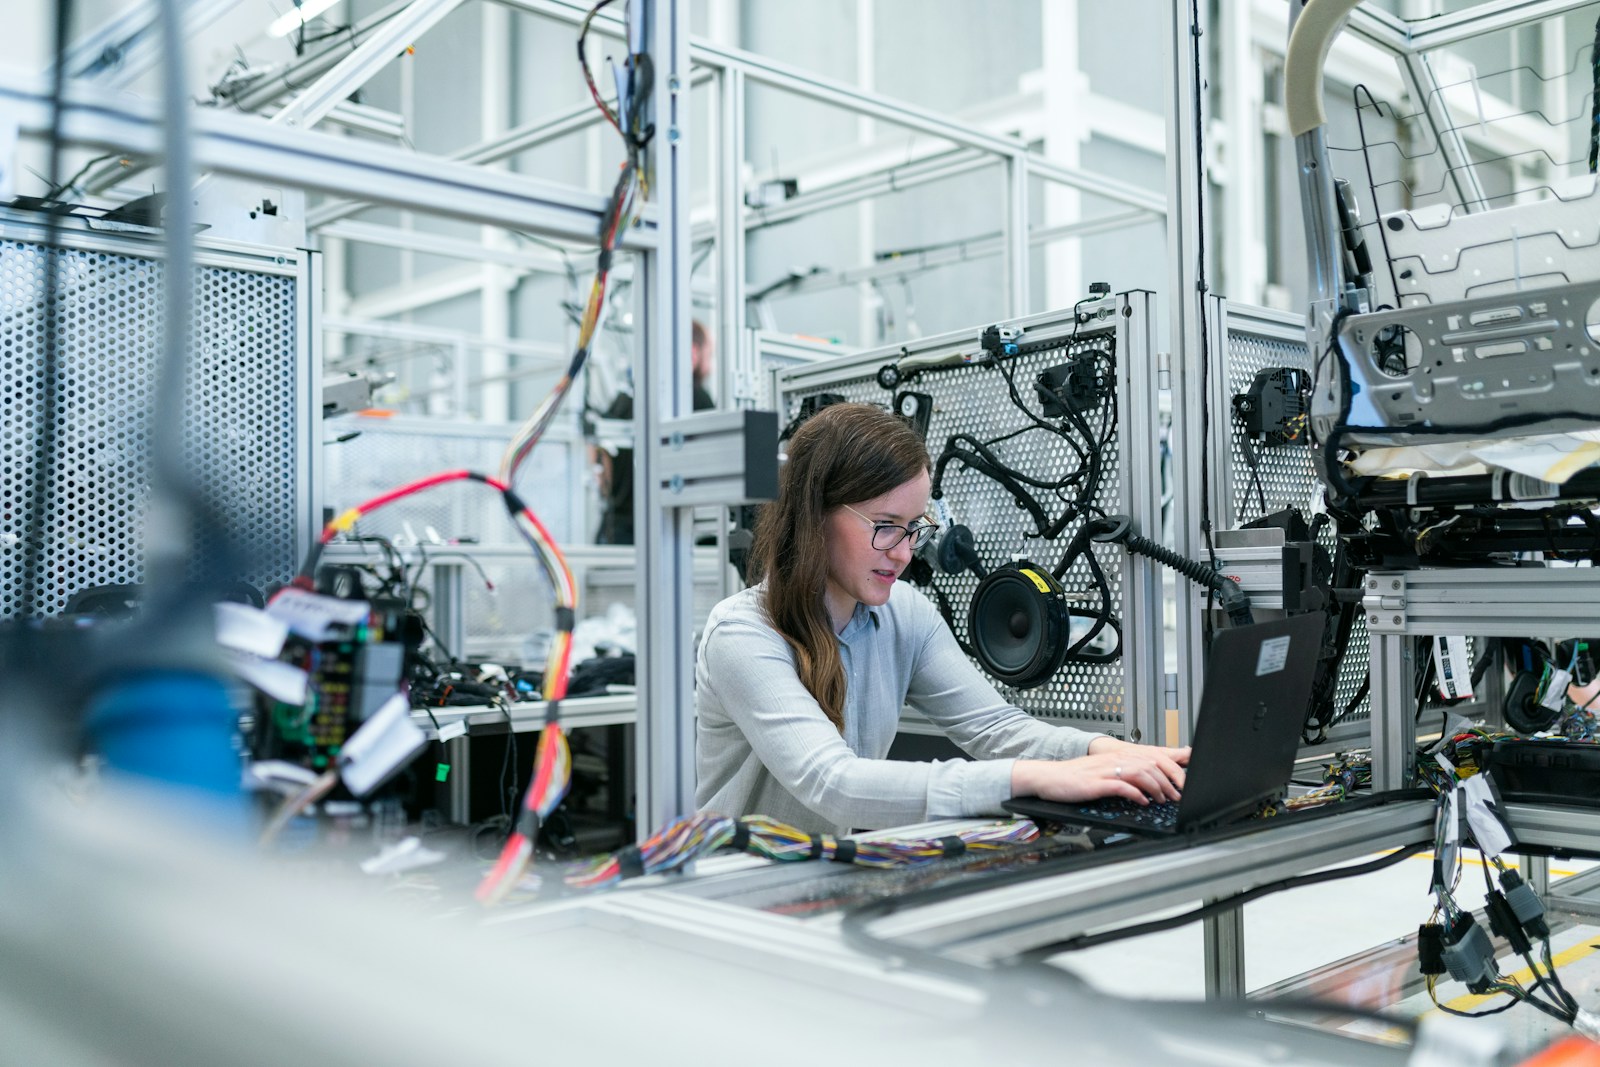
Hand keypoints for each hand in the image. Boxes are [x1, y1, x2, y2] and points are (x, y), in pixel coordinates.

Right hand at [1012, 741, 1189, 804]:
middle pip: (1150, 765)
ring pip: (1140, 773)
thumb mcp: (1101, 772)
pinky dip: (1136, 794)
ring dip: (1156, 787)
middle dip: (1168, 781)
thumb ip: (1123, 774)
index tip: (1179, 784)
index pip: (1151, 758)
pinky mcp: (1096, 783)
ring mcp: (1105, 771)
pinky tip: (1142, 801)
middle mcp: (1113, 760)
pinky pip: (1122, 786)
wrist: (1048, 777)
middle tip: (1176, 796)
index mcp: (1116, 756)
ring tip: (1162, 799)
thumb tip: (1145, 784)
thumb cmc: (1073, 778)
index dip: (1169, 771)